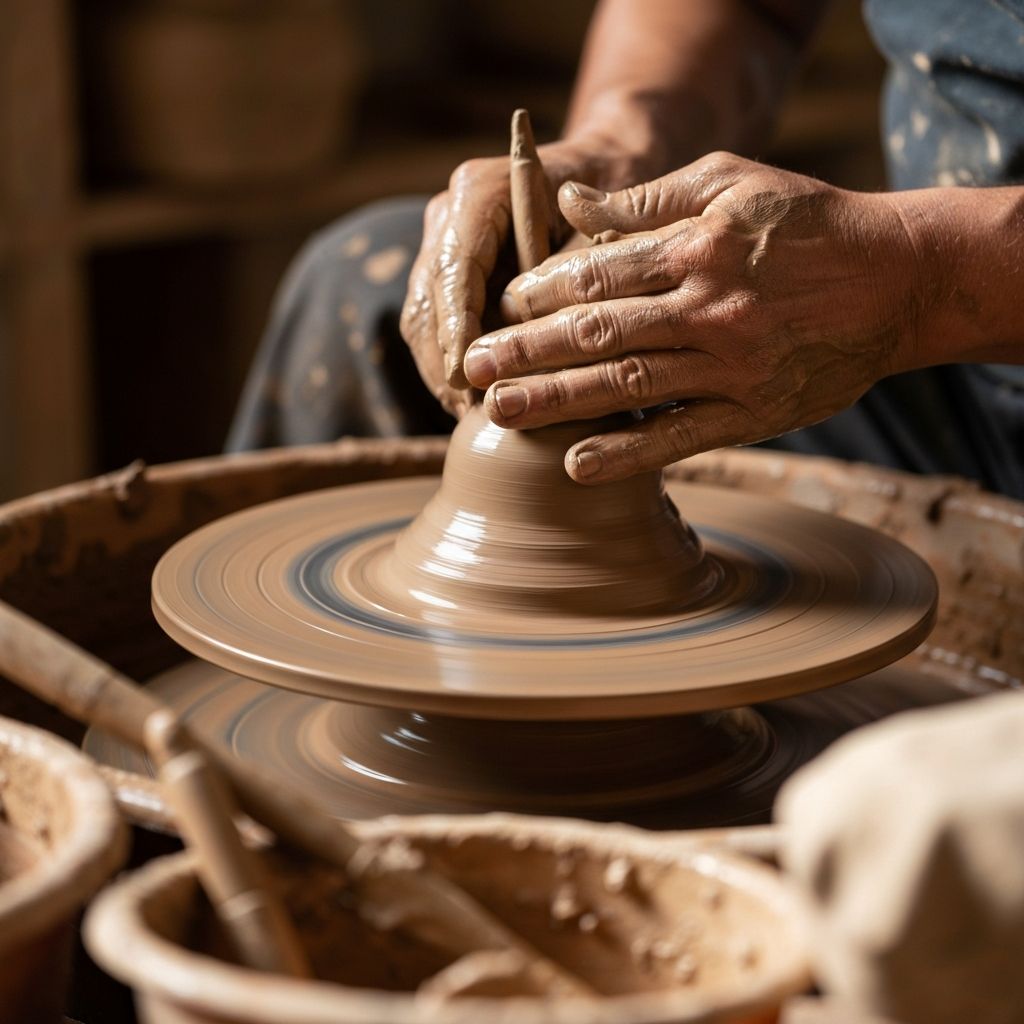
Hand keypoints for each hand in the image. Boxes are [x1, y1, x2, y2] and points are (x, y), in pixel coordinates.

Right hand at [399, 137, 648, 415]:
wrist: (607, 169)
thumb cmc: (616, 199)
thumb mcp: (612, 228)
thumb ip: (579, 277)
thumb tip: (552, 343)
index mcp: (480, 190)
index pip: (456, 268)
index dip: (457, 326)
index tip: (466, 377)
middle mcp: (450, 213)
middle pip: (428, 299)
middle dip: (444, 360)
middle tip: (468, 409)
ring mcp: (442, 243)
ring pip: (421, 320)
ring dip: (442, 371)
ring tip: (469, 415)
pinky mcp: (447, 274)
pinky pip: (434, 328)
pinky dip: (451, 365)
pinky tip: (474, 402)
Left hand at [462, 152, 927, 482]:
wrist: (897, 281)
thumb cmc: (808, 224)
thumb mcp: (731, 181)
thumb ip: (648, 195)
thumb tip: (570, 198)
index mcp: (696, 249)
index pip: (598, 273)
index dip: (540, 292)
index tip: (501, 307)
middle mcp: (707, 309)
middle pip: (598, 332)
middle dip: (528, 351)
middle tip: (473, 368)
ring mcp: (730, 366)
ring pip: (627, 386)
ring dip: (557, 401)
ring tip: (499, 413)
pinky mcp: (752, 413)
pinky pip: (680, 438)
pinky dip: (628, 454)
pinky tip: (576, 466)